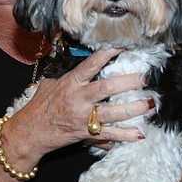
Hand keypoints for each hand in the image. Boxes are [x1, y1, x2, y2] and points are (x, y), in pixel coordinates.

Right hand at [4, 49, 152, 158]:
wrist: (30, 131)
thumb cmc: (40, 106)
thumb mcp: (50, 83)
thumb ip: (67, 71)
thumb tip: (76, 55)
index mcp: (71, 83)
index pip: (91, 65)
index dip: (107, 54)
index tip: (122, 45)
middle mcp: (79, 99)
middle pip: (108, 88)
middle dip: (129, 82)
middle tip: (146, 77)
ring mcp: (84, 117)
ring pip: (114, 113)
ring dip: (134, 108)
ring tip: (151, 103)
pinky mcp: (86, 134)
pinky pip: (109, 135)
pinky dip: (125, 136)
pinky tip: (139, 134)